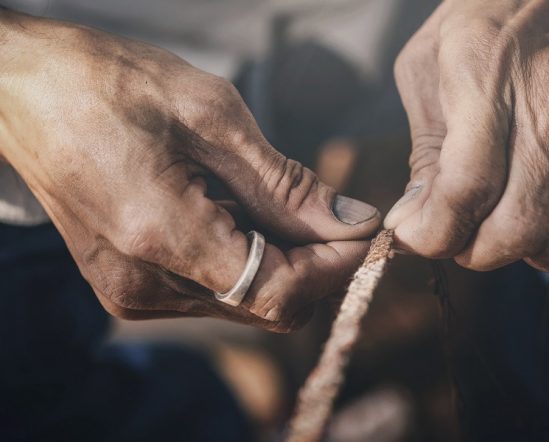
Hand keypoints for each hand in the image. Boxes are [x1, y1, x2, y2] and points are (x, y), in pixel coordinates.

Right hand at [0, 11, 379, 330]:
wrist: (23, 89)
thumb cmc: (111, 83)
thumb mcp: (213, 117)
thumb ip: (287, 185)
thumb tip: (352, 222)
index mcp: (162, 236)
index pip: (280, 290)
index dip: (334, 267)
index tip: (364, 231)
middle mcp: (143, 283)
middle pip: (266, 305)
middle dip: (314, 265)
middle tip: (332, 211)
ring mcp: (131, 291)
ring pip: (244, 300)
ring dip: (279, 259)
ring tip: (270, 197)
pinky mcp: (126, 285)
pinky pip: (212, 289)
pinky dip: (244, 257)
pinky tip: (234, 209)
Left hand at [385, 0, 548, 270]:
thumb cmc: (485, 22)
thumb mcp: (428, 67)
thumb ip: (422, 148)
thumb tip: (420, 220)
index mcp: (487, 82)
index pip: (466, 188)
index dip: (429, 234)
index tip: (415, 233)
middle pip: (517, 229)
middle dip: (473, 251)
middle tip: (462, 229)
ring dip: (526, 247)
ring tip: (511, 213)